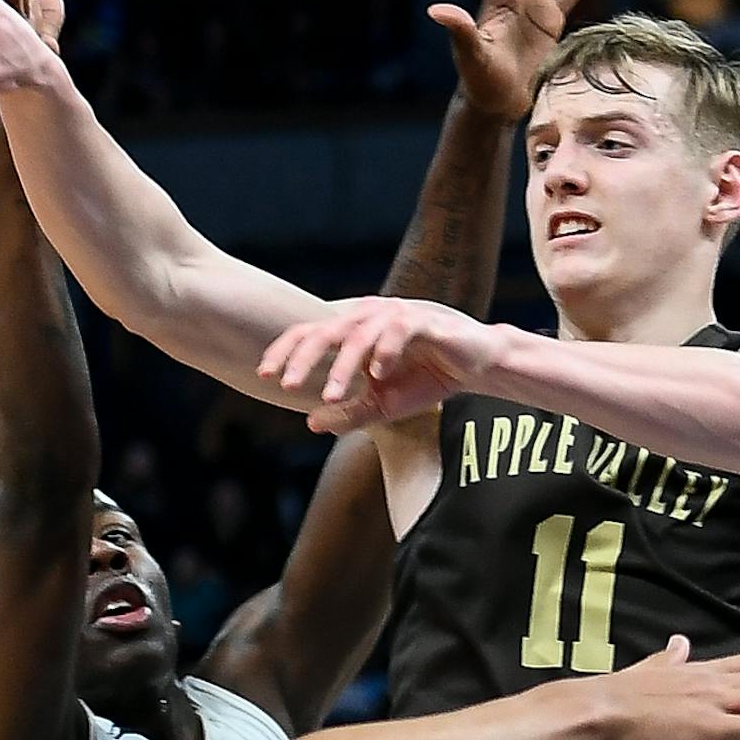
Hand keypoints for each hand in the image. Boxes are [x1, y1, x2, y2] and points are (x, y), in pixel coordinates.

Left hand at [258, 297, 501, 432]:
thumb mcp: (382, 405)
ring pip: (357, 335)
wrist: (475, 366)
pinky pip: (397, 330)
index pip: (308, 333)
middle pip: (323, 331)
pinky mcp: (424, 321)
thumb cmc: (424, 379)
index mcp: (351, 329)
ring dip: (343, 367)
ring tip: (334, 396)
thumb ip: (349, 413)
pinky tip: (378, 374)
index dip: (283, 352)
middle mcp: (367, 316)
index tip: (263, 375)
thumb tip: (311, 423)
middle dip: (303, 359)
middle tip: (288, 385)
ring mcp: (394, 315)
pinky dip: (384, 351)